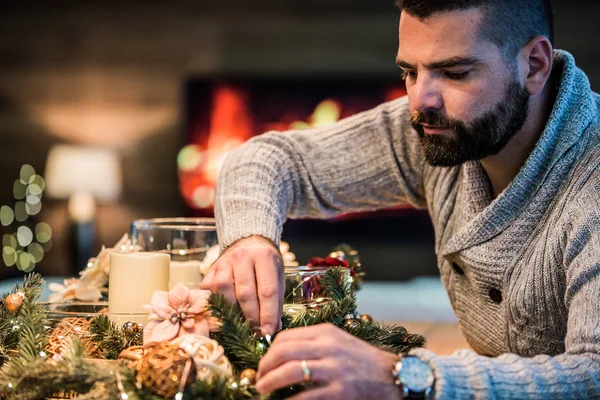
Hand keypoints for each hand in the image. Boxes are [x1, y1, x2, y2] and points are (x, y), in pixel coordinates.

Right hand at [200, 235, 283, 335]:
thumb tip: (273, 329)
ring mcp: (224, 262)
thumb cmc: (265, 264)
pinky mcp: (210, 270)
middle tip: (256, 333)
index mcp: (264, 256)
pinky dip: (218, 304)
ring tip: (242, 322)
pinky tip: (227, 311)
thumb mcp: (277, 277)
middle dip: (251, 317)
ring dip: (233, 311)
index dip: (268, 314)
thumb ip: (276, 301)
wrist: (248, 244)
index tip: (269, 332)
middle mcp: (243, 257)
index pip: (267, 290)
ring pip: (224, 291)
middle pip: (245, 293)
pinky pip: (210, 291)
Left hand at [256, 324, 400, 399]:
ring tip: (263, 389)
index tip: (264, 363)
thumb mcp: (339, 341)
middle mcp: (329, 347)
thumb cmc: (363, 360)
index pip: (286, 337)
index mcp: (326, 332)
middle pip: (284, 351)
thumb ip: (314, 343)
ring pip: (291, 371)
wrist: (394, 375)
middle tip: (258, 378)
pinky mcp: (341, 391)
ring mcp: (335, 369)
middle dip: (265, 366)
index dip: (269, 351)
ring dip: (271, 382)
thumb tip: (282, 354)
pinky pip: (307, 396)